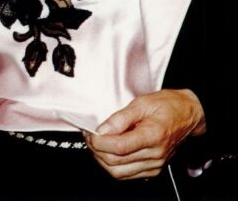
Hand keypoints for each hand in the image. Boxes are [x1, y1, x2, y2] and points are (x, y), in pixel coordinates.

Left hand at [85, 89, 205, 179]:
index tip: (90, 133)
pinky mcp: (153, 169)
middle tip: (90, 137)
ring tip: (98, 144)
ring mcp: (155, 164)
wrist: (186, 114)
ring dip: (102, 160)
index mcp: (152, 136)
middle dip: (96, 150)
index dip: (99, 142)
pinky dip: (113, 166)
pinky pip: (127, 175)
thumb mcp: (141, 103)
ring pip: (119, 172)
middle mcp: (155, 154)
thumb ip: (119, 118)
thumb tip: (102, 130)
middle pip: (115, 162)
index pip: (118, 147)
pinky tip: (109, 152)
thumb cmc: (167, 106)